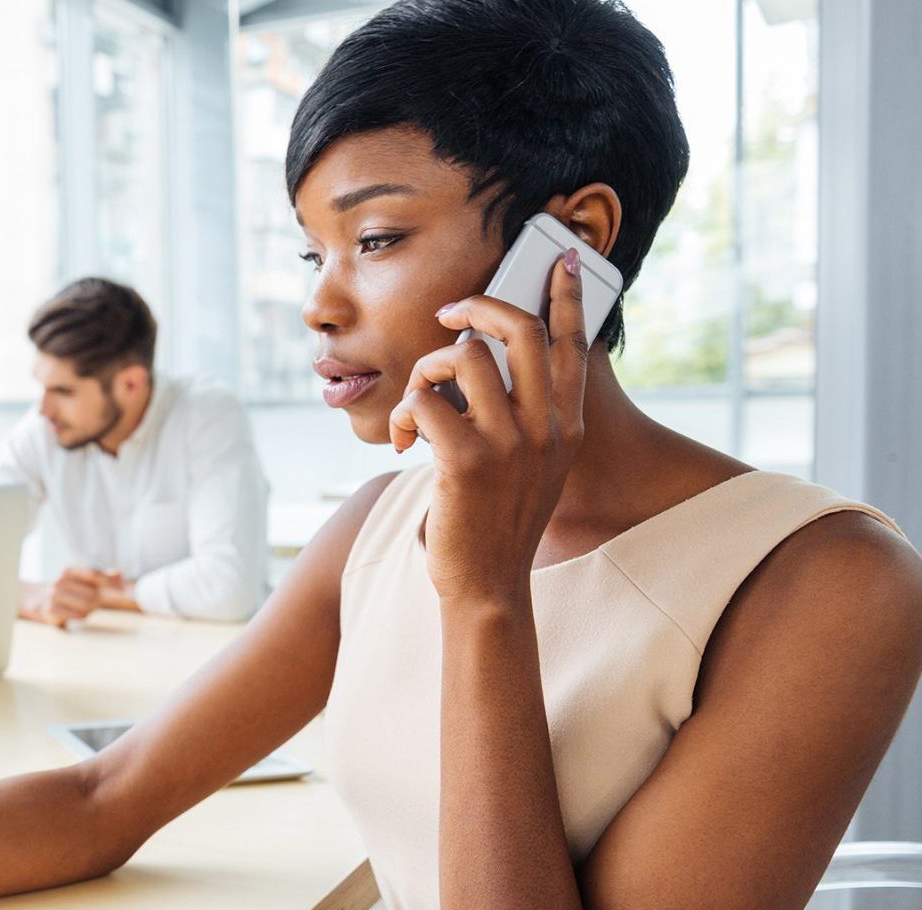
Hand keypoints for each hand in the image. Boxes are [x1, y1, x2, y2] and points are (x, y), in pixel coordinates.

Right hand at [24, 567, 126, 627]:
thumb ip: (102, 577)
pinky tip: (73, 613)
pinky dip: (81, 616)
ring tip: (79, 607)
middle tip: (93, 602)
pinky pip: (77, 616)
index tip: (123, 587)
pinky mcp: (51, 611)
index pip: (93, 573)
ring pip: (86, 606)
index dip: (110, 580)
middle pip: (93, 594)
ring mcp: (53, 596)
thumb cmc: (69, 591)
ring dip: (89, 610)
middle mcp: (60, 581)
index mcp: (69, 570)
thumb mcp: (83, 581)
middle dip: (97, 600)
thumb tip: (119, 574)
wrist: (41, 602)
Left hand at [390, 247, 588, 599]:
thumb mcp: (533, 466)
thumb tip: (489, 366)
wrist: (488, 584)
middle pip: (520, 331)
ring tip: (419, 406)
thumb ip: (526, 418)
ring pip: (464, 359)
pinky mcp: (466, 460)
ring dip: (427, 372)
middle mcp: (546, 427)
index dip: (564, 296)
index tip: (560, 258)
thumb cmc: (497, 521)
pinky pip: (424, 401)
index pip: (572, 345)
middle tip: (448, 314)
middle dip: (477, 307)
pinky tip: (407, 443)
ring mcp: (509, 442)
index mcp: (566, 426)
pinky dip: (405, 414)